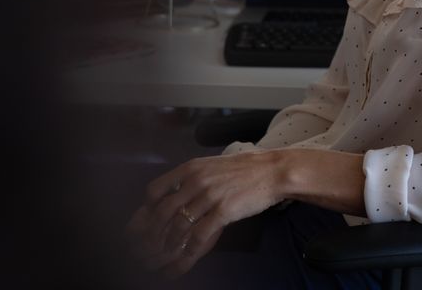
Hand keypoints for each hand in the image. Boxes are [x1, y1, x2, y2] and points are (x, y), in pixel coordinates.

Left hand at [125, 152, 282, 278]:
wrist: (271, 171)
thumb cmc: (244, 169)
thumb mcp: (212, 165)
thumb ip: (193, 176)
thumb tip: (176, 190)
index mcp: (191, 168)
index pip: (156, 189)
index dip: (149, 207)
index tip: (151, 217)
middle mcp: (196, 181)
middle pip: (163, 211)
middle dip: (155, 231)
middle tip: (154, 242)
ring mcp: (210, 196)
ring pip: (179, 225)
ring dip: (171, 243)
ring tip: (169, 252)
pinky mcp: (223, 211)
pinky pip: (200, 235)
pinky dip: (190, 250)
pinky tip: (189, 256)